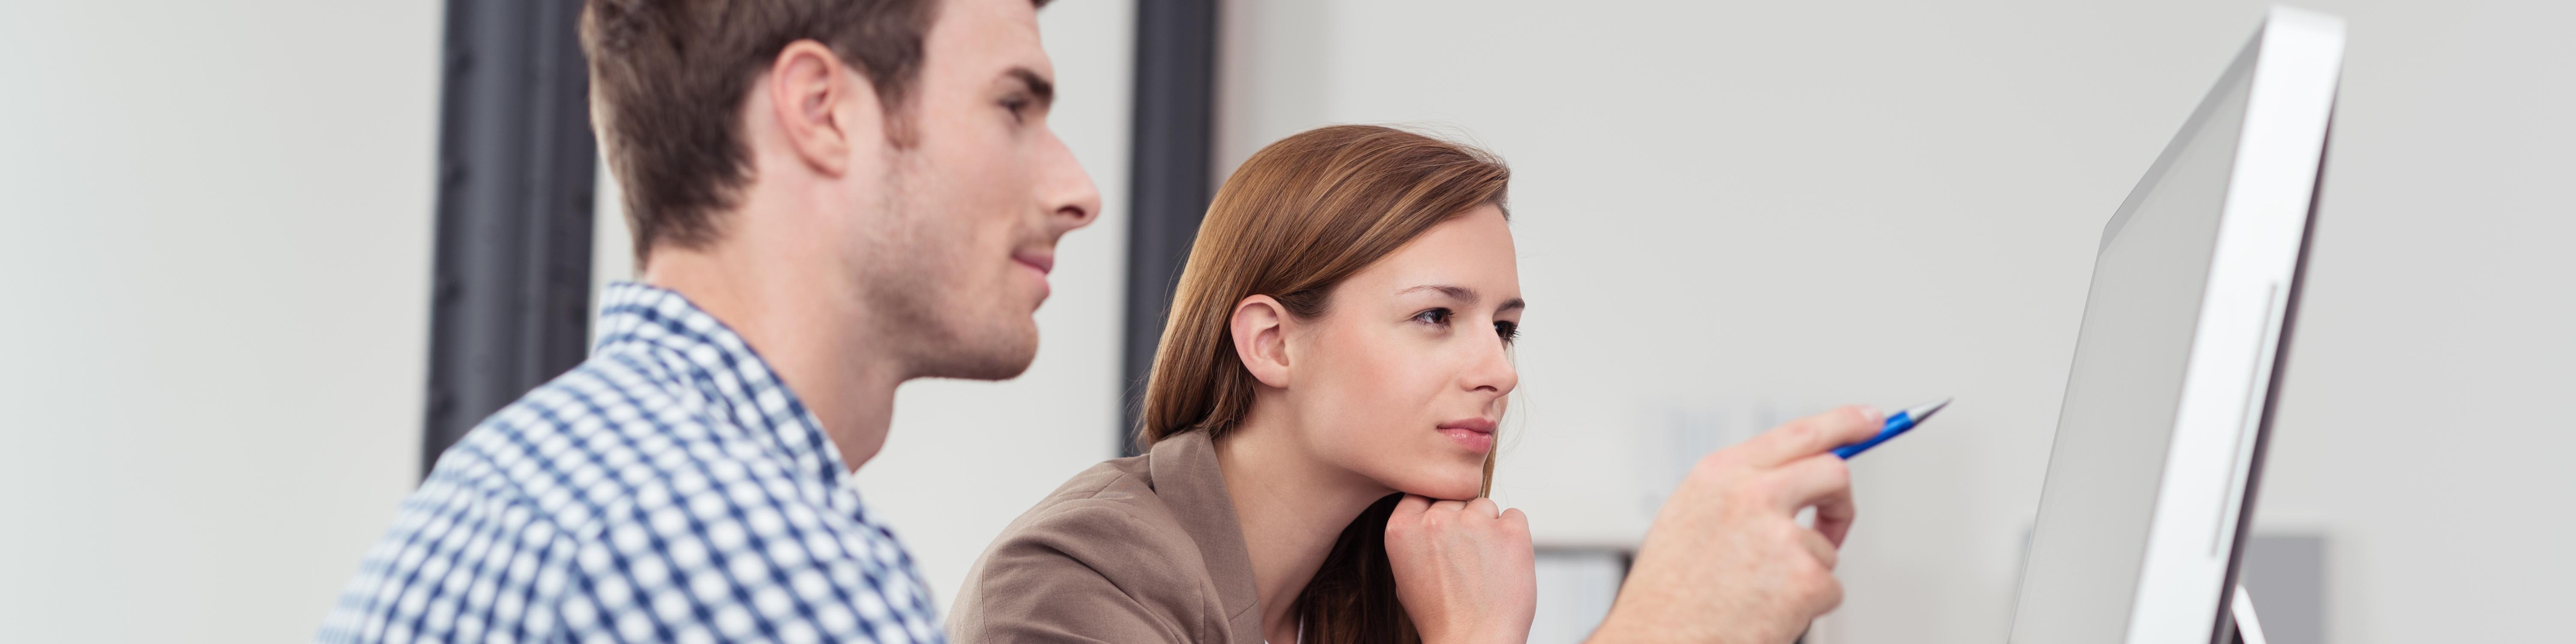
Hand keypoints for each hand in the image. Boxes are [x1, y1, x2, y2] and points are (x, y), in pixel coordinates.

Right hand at [1384, 495, 1537, 643]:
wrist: (1472, 643)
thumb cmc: (1440, 617)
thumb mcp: (1404, 578)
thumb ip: (1414, 540)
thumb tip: (1430, 515)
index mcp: (1401, 529)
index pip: (1422, 493)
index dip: (1436, 511)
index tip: (1444, 534)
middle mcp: (1435, 519)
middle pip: (1455, 500)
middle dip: (1462, 523)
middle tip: (1467, 560)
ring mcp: (1474, 523)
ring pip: (1485, 507)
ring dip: (1488, 529)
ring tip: (1485, 568)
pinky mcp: (1510, 531)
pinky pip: (1514, 517)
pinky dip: (1513, 536)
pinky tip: (1504, 565)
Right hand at [1589, 405, 1881, 643]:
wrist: (1659, 641)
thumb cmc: (1668, 593)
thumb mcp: (1690, 517)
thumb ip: (1740, 489)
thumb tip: (1795, 479)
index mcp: (1721, 474)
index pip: (1799, 433)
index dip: (1844, 423)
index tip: (1871, 420)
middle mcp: (1751, 494)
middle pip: (1833, 473)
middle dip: (1841, 500)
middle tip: (1836, 520)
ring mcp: (1781, 535)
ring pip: (1826, 545)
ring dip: (1805, 571)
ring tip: (1758, 593)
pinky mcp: (1804, 579)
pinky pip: (1829, 587)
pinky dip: (1807, 605)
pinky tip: (1767, 612)